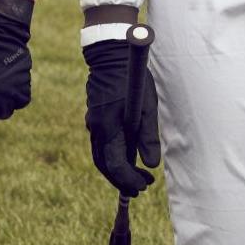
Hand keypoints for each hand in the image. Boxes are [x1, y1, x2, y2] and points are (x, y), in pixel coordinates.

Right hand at [83, 30, 159, 194]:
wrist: (109, 56)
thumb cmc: (131, 79)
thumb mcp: (146, 106)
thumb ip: (148, 136)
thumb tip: (151, 164)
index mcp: (108, 128)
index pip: (114, 165)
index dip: (128, 179)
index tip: (143, 185)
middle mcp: (96, 129)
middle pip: (104, 165)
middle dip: (122, 180)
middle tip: (141, 188)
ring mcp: (93, 124)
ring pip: (100, 157)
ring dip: (117, 171)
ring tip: (136, 178)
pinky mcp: (95, 118)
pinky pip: (100, 145)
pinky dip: (112, 157)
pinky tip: (127, 157)